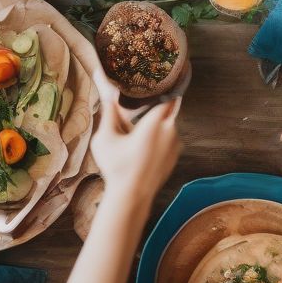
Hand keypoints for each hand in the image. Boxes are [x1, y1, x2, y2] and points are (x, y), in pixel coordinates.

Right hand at [89, 68, 180, 200]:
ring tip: (142, 126)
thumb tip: (108, 92)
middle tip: (145, 103)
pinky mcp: (175, 158)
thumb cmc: (116, 167)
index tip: (155, 84)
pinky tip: (146, 143)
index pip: (167, 96)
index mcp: (156, 123)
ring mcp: (175, 146)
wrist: (131, 198)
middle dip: (159, 105)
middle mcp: (170, 131)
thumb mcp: (105, 138)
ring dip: (160, 123)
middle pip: (170, 109)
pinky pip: (171, 139)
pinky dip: (162, 137)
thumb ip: (109, 112)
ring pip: (171, 125)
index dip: (162, 89)